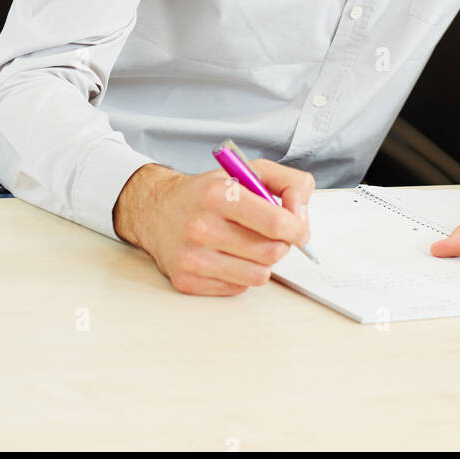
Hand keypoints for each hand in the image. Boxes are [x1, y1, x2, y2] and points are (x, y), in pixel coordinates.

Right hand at [113, 158, 315, 294]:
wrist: (156, 210)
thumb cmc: (208, 192)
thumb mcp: (249, 171)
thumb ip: (289, 184)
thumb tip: (303, 219)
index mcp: (219, 194)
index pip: (275, 222)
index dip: (298, 229)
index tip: (300, 230)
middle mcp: (202, 226)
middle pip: (271, 252)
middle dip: (281, 245)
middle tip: (272, 235)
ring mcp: (192, 257)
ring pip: (258, 275)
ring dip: (262, 262)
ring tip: (248, 244)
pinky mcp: (186, 280)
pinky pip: (237, 288)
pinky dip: (242, 274)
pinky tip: (228, 256)